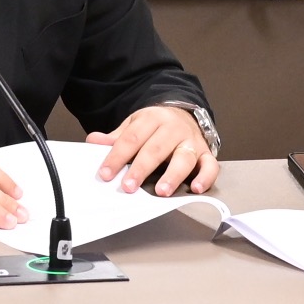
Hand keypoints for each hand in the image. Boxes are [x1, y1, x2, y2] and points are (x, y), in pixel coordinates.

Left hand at [89, 105, 216, 197]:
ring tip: (161, 191)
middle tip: (129, 186)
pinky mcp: (206, 152)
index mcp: (152, 118)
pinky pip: (210, 165)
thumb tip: (93, 141)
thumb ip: (116, 137)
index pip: (131, 139)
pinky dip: (205, 177)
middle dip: (141, 168)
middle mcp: (173, 128)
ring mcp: (191, 140)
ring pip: (183, 157)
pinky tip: (195, 188)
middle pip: (156, 148)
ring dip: (173, 175)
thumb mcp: (134, 126)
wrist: (184, 112)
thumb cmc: (156, 126)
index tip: (106, 174)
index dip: (117, 157)